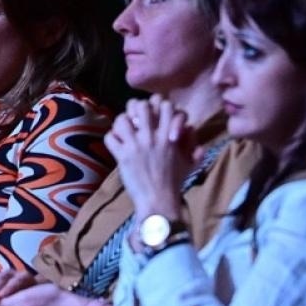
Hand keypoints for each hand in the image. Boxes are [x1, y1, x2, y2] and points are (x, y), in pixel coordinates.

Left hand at [107, 97, 192, 219]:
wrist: (159, 201)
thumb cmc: (175, 183)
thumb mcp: (190, 163)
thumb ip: (194, 146)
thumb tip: (191, 130)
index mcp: (169, 135)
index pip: (166, 104)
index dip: (159, 106)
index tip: (156, 118)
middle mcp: (152, 137)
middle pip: (141, 105)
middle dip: (136, 109)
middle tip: (136, 120)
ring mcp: (136, 145)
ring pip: (122, 118)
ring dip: (121, 123)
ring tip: (124, 131)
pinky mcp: (123, 156)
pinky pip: (111, 137)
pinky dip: (111, 139)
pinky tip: (116, 145)